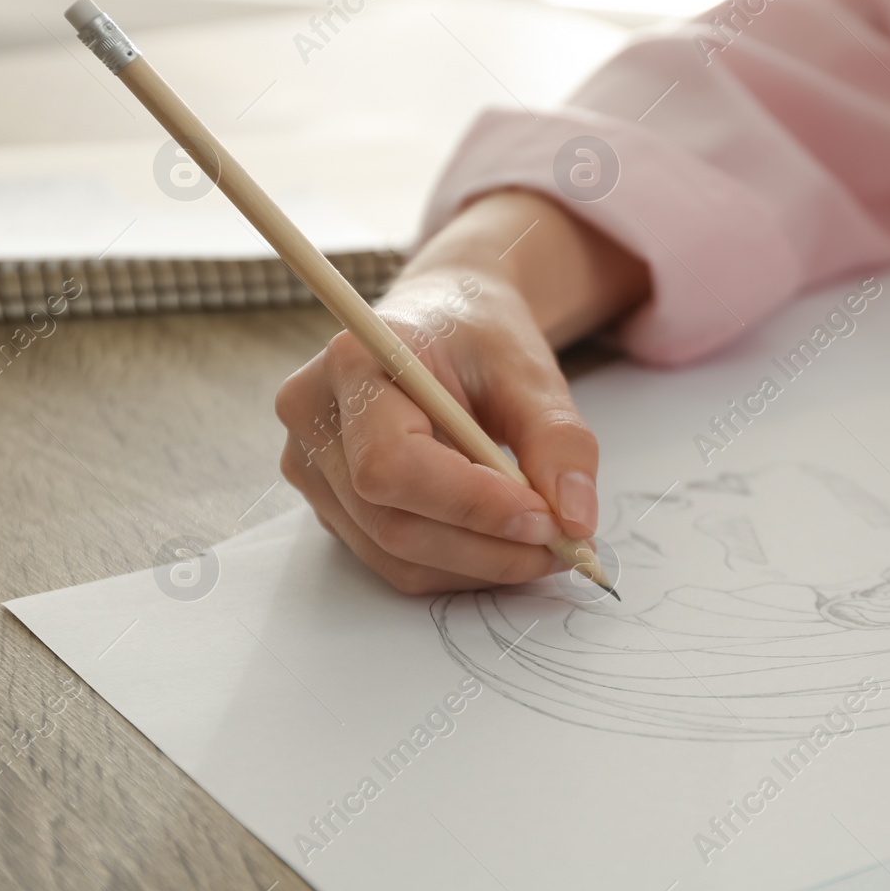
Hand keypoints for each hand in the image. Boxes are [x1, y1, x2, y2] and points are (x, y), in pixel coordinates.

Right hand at [276, 191, 647, 593]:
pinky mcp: (332, 504)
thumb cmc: (481, 340)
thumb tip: (577, 522)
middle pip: (393, 522)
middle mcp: (313, 416)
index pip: (392, 463)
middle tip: (565, 545)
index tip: (546, 519)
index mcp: (353, 362)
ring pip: (395, 554)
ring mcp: (312, 467)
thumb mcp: (531, 373)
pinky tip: (504, 543)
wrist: (444, 325)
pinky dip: (461, 565)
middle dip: (489, 547)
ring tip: (545, 544)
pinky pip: (394, 560)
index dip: (470, 504)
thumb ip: (560, 442)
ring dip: (481, 565)